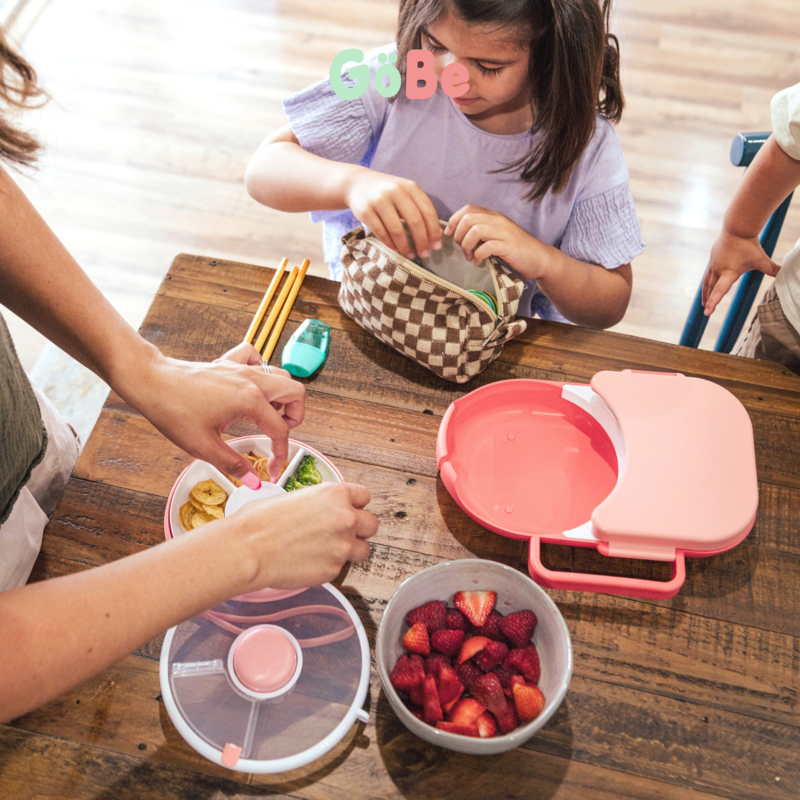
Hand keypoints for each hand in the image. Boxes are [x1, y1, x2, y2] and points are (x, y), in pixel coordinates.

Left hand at [121, 342, 304, 483]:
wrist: (151, 382)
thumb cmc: (173, 411)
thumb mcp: (204, 447)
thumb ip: (233, 464)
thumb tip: (253, 480)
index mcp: (250, 401)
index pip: (280, 430)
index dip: (281, 454)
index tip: (272, 470)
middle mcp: (252, 381)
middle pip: (295, 392)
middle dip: (295, 417)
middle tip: (279, 435)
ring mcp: (241, 369)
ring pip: (280, 374)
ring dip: (281, 396)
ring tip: (267, 415)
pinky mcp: (228, 363)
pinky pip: (256, 358)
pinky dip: (260, 370)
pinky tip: (250, 386)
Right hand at [233, 482, 378, 589]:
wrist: (248, 549)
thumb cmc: (260, 522)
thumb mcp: (295, 498)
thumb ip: (320, 505)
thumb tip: (322, 512)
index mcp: (335, 494)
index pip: (364, 496)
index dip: (355, 504)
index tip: (349, 509)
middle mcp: (345, 518)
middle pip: (371, 524)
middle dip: (359, 529)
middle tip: (341, 533)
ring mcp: (342, 546)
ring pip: (363, 550)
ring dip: (350, 550)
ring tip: (327, 551)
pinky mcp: (333, 570)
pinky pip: (341, 568)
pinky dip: (329, 566)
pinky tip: (310, 562)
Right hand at [345, 167, 441, 258]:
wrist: (358, 184)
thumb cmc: (388, 193)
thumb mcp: (406, 196)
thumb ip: (421, 211)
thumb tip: (438, 234)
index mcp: (410, 187)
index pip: (428, 211)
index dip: (434, 231)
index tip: (437, 246)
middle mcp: (395, 191)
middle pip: (415, 221)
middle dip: (421, 241)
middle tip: (424, 254)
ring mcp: (379, 200)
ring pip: (397, 229)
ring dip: (405, 245)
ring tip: (410, 254)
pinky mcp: (366, 211)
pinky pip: (381, 232)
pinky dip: (390, 243)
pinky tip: (396, 249)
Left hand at [445, 205, 553, 279]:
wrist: (538, 258)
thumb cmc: (514, 249)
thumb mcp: (495, 235)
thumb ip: (480, 232)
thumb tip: (457, 235)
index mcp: (493, 216)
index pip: (468, 209)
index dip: (454, 220)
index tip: (450, 234)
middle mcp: (498, 220)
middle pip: (468, 219)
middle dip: (459, 235)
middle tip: (462, 249)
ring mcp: (504, 232)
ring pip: (475, 230)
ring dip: (466, 246)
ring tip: (469, 256)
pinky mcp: (509, 246)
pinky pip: (487, 247)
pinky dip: (478, 255)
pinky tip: (478, 262)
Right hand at [703, 229, 780, 314]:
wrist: (737, 228)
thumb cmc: (749, 245)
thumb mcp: (761, 260)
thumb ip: (772, 269)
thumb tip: (786, 273)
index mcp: (728, 273)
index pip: (719, 291)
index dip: (714, 302)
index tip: (707, 312)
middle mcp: (718, 270)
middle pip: (712, 289)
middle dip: (709, 300)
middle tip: (706, 310)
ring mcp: (714, 264)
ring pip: (708, 282)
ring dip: (706, 292)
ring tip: (704, 301)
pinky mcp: (713, 258)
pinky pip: (709, 272)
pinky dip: (708, 281)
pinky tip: (710, 284)